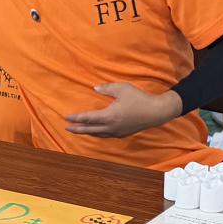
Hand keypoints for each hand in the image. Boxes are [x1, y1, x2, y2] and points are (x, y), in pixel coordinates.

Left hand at [65, 84, 180, 137]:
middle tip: (67, 128)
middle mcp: (111, 127)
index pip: (88, 118)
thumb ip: (106, 88)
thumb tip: (95, 88)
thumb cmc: (139, 98)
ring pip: (98, 134)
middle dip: (77, 129)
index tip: (66, 117)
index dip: (76, 118)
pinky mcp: (123, 134)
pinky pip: (106, 135)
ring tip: (79, 130)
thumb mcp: (122, 88)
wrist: (156, 112)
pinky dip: (98, 133)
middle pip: (90, 130)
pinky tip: (96, 131)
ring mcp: (117, 132)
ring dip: (87, 132)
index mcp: (109, 116)